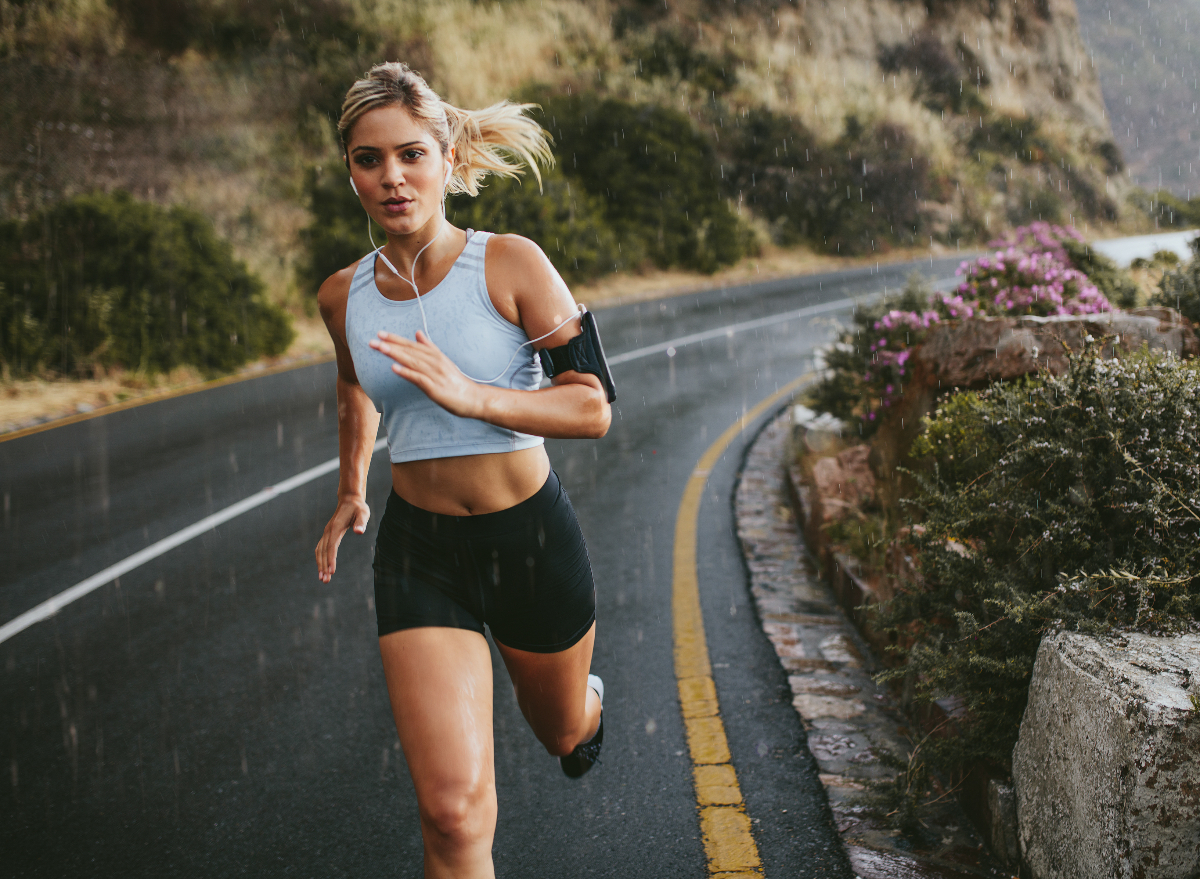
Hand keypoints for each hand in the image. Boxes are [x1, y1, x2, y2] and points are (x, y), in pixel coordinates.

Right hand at [315, 496, 370, 582]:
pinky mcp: (328, 534)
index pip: (332, 546)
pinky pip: (321, 548)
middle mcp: (328, 531)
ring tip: (323, 579)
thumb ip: (361, 522)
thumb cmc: (358, 508)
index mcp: (336, 527)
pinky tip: (322, 568)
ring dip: (320, 565)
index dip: (331, 559)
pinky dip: (320, 559)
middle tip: (325, 581)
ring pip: (320, 551)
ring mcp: (327, 532)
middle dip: (323, 566)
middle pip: (323, 551)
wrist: (349, 500)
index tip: (332, 571)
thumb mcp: (363, 513)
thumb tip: (359, 532)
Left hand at [368, 330, 484, 418]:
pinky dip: (407, 373)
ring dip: (396, 355)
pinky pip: (419, 379)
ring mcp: (435, 375)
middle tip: (373, 341)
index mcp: (435, 356)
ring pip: (413, 362)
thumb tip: (418, 333)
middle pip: (410, 352)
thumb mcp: (443, 361)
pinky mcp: (435, 388)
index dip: (396, 339)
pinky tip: (395, 369)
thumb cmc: (456, 381)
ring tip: (381, 349)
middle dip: (391, 345)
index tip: (380, 334)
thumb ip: (429, 347)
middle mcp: (434, 362)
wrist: (473, 398)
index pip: (412, 345)